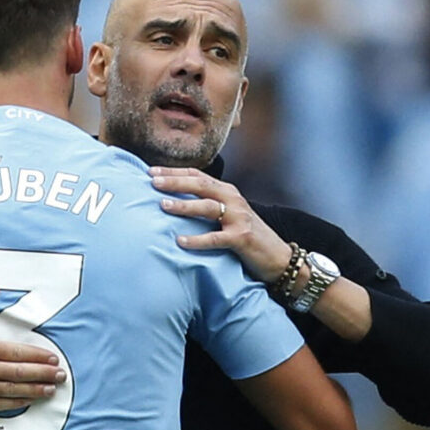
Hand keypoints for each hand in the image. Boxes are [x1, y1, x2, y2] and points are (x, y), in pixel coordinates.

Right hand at [0, 287, 66, 412]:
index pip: (13, 352)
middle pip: (17, 373)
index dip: (36, 356)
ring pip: (9, 391)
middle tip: (60, 376)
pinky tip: (26, 402)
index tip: (52, 358)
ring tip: (51, 390)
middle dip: (42, 374)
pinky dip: (13, 404)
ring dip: (33, 391)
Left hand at [150, 166, 291, 282]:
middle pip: (201, 185)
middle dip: (175, 181)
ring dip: (184, 205)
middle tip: (152, 181)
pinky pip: (215, 238)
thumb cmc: (246, 236)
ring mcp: (238, 218)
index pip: (198, 176)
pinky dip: (197, 240)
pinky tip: (180, 241)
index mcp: (227, 192)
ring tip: (162, 205)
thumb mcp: (228, 215)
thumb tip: (173, 202)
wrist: (278, 257)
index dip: (175, 172)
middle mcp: (233, 200)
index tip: (151, 171)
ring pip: (207, 207)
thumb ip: (208, 206)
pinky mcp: (242, 238)